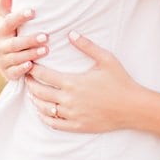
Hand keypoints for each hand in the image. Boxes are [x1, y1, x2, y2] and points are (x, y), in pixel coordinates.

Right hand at [0, 0, 47, 80]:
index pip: (9, 20)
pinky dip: (23, 69)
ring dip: (31, 53)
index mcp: (1, 28)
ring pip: (17, 57)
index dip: (20, 16)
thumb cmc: (11, 32)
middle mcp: (0, 43)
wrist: (4, 61)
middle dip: (29, 39)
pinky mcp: (7, 72)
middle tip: (46, 35)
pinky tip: (32, 66)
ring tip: (46, 50)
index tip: (33, 11)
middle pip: (14, 41)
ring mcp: (2, 59)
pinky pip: (15, 72)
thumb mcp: (8, 17)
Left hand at [25, 32, 144, 133]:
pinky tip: (42, 111)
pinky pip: (53, 124)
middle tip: (27, 78)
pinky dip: (44, 117)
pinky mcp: (77, 126)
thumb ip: (87, 46)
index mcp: (73, 82)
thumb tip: (71, 33)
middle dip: (30, 84)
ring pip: (43, 109)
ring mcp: (72, 115)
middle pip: (39, 92)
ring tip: (33, 93)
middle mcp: (68, 100)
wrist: (133, 107)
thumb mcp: (106, 59)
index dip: (33, 70)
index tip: (29, 65)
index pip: (43, 75)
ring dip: (35, 100)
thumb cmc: (120, 81)